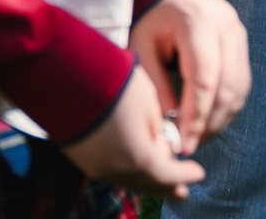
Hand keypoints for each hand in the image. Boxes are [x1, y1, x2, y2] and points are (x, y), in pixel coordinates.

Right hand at [58, 66, 207, 200]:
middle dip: (166, 186)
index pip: (168, 175)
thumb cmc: (114, 83)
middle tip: (181, 190)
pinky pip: (110, 172)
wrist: (68, 75)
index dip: (184, 175)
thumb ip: (157, 129)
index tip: (198, 174)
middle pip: (147, 184)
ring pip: (127, 180)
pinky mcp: (81, 157)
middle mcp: (116, 169)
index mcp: (138, 157)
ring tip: (159, 179)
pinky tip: (133, 165)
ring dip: (146, 180)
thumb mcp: (148, 102)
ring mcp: (95, 166)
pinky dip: (127, 172)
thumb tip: (157, 142)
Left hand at [128, 0, 250, 155]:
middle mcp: (225, 28)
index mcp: (197, 22)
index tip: (184, 144)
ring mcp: (238, 36)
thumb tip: (169, 124)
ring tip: (197, 138)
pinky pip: (241, 85)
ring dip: (219, 120)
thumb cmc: (154, 22)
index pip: (204, 79)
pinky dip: (226, 108)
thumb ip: (155, 85)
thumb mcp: (143, 47)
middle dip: (208, 123)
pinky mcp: (243, 47)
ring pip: (238, 90)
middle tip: (189, 146)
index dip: (196, 116)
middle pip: (226, 88)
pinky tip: (208, 121)